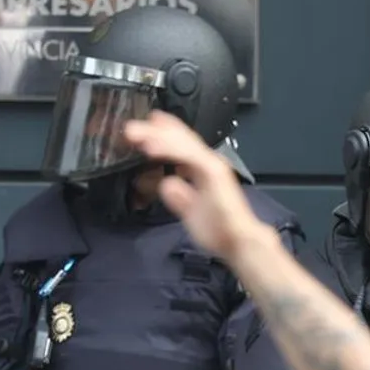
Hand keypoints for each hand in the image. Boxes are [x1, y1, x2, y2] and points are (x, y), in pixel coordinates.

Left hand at [124, 113, 265, 260]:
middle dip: (153, 131)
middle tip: (130, 128)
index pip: (180, 147)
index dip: (161, 136)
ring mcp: (212, 165)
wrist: (239, 242)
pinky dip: (169, 149)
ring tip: (136, 133)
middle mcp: (208, 163)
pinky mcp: (214, 172)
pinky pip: (188, 155)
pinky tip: (152, 147)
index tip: (141, 130)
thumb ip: (179, 197)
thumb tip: (167, 185)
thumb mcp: (191, 212)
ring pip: (182, 143)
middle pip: (179, 140)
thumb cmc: (220, 230)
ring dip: (158, 136)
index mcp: (201, 170)